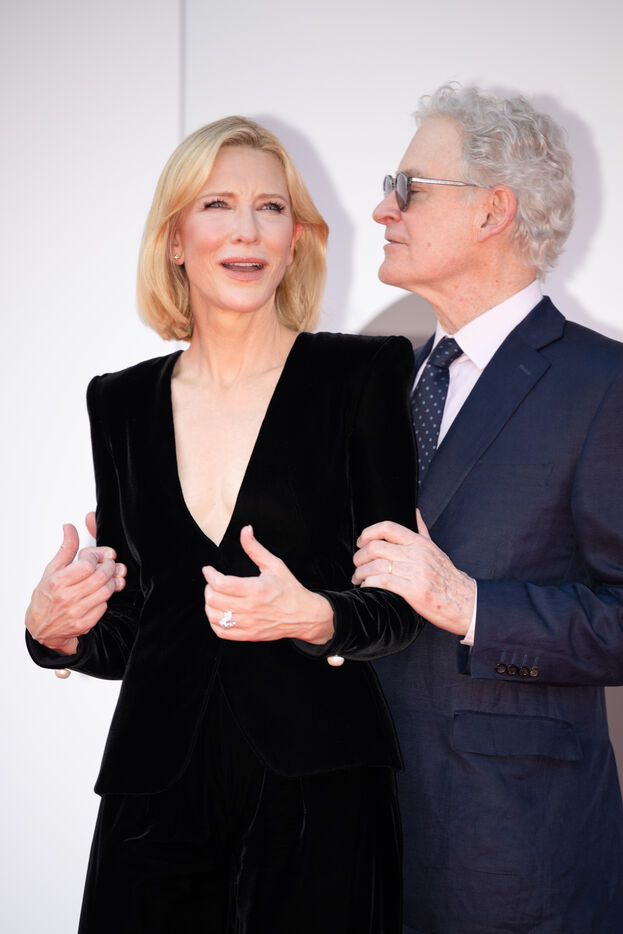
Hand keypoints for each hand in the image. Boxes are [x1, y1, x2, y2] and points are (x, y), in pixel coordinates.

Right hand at [25, 514, 126, 654]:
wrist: (41, 627)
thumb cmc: (46, 596)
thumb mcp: (52, 569)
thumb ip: (66, 548)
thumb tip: (69, 527)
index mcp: (57, 581)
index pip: (88, 565)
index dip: (95, 558)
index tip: (93, 558)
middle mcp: (66, 598)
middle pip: (100, 578)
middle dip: (109, 567)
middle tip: (107, 564)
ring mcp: (76, 612)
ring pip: (106, 592)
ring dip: (111, 582)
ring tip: (105, 578)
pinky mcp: (84, 624)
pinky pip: (104, 606)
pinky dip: (105, 598)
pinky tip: (99, 594)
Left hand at [203, 525, 333, 643]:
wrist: (304, 615)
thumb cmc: (289, 589)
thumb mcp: (274, 565)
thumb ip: (255, 548)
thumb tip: (245, 530)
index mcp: (255, 589)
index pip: (221, 584)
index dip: (210, 575)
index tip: (208, 570)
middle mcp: (250, 608)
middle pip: (214, 599)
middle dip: (208, 588)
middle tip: (212, 582)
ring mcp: (248, 624)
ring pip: (214, 616)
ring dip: (209, 605)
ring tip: (214, 596)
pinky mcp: (248, 635)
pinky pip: (221, 632)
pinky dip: (214, 622)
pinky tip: (219, 613)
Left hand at [352, 510, 475, 636]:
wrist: (466, 602)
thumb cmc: (449, 578)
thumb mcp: (436, 550)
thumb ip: (422, 531)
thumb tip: (415, 513)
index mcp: (419, 543)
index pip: (387, 528)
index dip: (368, 533)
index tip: (360, 542)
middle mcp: (416, 554)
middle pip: (375, 547)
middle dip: (359, 557)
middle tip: (356, 565)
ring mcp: (416, 572)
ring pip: (376, 566)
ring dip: (361, 573)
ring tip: (359, 579)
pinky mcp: (414, 591)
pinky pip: (383, 582)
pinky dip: (370, 584)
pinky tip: (368, 588)